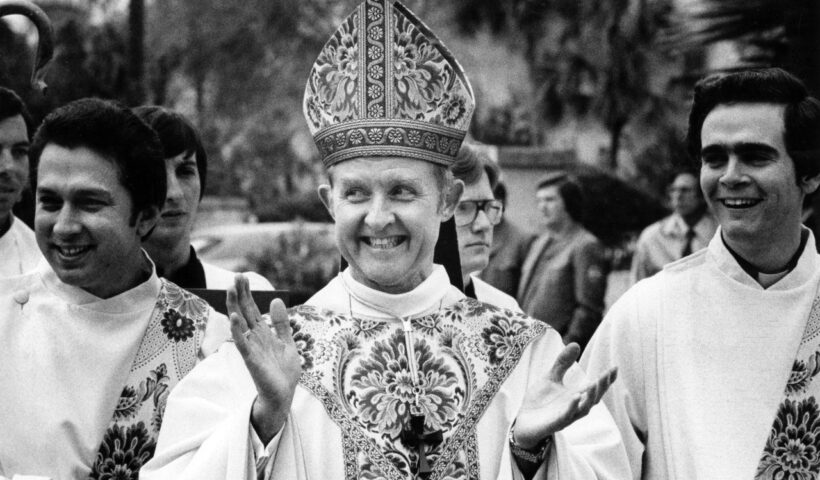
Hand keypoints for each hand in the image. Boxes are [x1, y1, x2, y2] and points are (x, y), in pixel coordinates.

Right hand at [227, 274, 301, 443]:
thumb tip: (276, 299)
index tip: (243, 276)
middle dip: (240, 294)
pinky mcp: (251, 360)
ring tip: (230, 289)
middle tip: (236, 276)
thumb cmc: (283, 372)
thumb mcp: (287, 342)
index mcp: (263, 333)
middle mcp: (254, 338)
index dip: (247, 293)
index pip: (252, 309)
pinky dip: (237, 331)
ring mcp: (251, 348)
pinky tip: (234, 318)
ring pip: (240, 324)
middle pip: (244, 312)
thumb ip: (281, 323)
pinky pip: (242, 343)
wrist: (284, 395)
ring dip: (235, 306)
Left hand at [513, 343, 616, 448]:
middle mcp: (574, 407)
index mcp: (575, 396)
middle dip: (602, 387)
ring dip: (590, 397)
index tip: (615, 368)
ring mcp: (566, 416)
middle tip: (608, 374)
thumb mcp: (551, 378)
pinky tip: (575, 396)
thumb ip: (562, 363)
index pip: (595, 388)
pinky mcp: (554, 424)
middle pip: (594, 398)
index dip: (606, 380)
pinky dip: (572, 407)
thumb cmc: (539, 402)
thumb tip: (575, 343)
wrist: (522, 421)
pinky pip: (566, 416)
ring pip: (584, 409)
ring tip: (595, 383)